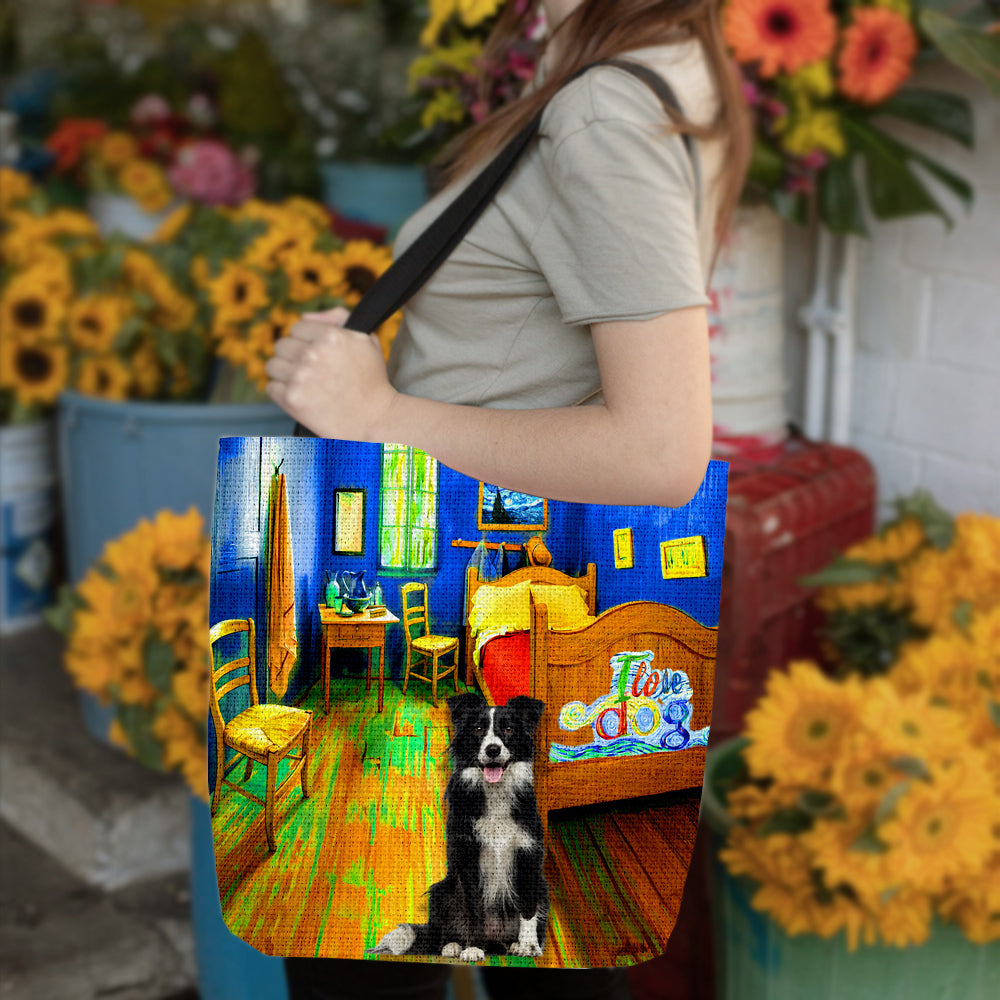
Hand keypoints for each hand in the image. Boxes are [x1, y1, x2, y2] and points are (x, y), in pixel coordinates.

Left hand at [265, 306, 399, 439]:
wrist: (375, 420)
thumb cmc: (372, 380)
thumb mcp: (365, 339)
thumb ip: (337, 317)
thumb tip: (305, 317)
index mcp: (330, 335)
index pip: (297, 327)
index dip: (306, 341)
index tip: (316, 354)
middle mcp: (312, 353)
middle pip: (282, 345)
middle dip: (294, 356)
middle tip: (310, 371)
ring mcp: (299, 377)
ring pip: (272, 365)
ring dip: (285, 374)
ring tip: (304, 384)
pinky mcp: (291, 398)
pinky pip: (271, 388)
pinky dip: (282, 393)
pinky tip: (300, 396)